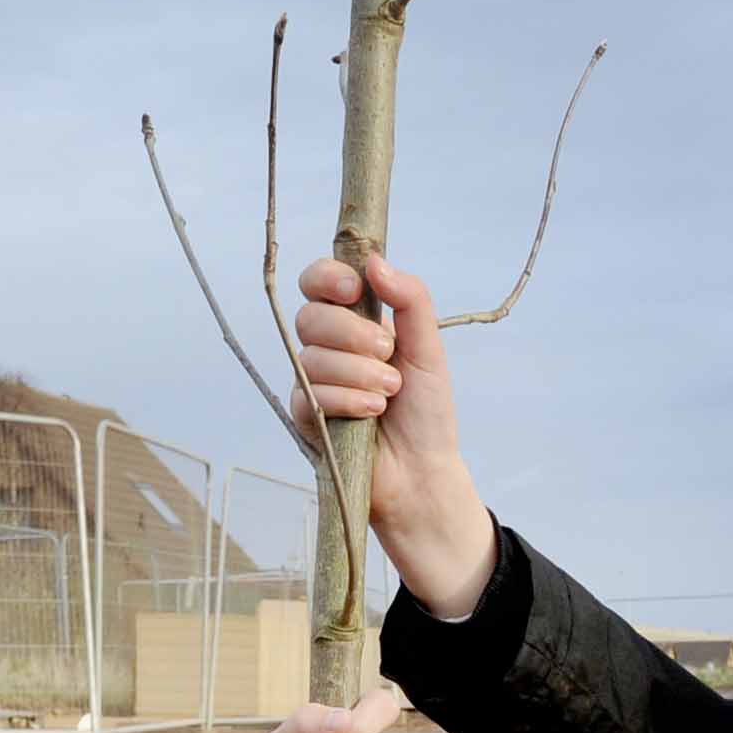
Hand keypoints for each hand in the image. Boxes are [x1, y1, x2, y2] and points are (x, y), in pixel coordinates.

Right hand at [293, 254, 493, 616]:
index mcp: (354, 322)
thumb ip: (410, 299)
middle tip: (388, 355)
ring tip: (389, 394)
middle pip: (310, 316)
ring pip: (310, 356)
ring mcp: (312, 382)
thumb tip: (375, 262)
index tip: (354, 290)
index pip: (318, 281)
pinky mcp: (304, 416)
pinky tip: (371, 413)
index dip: (327, 278)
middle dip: (353, 334)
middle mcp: (327, 347)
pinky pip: (310, 393)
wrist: (423, 470)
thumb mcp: (428, 347)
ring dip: (359, 373)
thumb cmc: (426, 410)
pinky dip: (347, 400)